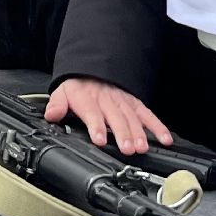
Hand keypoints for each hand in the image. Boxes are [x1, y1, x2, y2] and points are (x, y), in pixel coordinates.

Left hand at [43, 76, 171, 154]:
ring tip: (142, 146)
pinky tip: (164, 138)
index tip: (101, 139)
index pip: (92, 113)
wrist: (93, 67)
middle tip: (127, 148)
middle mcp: (106, 100)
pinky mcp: (134, 103)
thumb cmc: (79, 85)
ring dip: (138, 132)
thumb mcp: (62, 91)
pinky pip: (147, 114)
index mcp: (88, 99)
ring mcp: (122, 101)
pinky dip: (157, 126)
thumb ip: (57, 104)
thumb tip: (52, 114)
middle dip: (122, 133)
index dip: (97, 126)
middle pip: (116, 117)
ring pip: (132, 117)